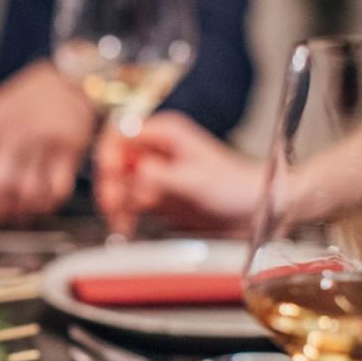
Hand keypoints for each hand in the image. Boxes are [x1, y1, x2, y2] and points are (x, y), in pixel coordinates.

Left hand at [0, 60, 96, 226]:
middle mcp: (12, 128)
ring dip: (22, 211)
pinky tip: (40, 200)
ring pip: (28, 192)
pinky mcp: (69, 148)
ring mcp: (43, 137)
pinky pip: (56, 191)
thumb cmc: (20, 112)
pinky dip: (46, 204)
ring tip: (18, 211)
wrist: (66, 83)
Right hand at [95, 111, 261, 234]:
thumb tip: (135, 174)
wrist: (252, 213)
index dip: (109, 155)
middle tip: (113, 206)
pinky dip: (123, 215)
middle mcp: (155, 150)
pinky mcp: (155, 196)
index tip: (111, 176)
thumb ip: (161, 175)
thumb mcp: (195, 180)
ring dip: (115, 204)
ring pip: (118, 184)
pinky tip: (126, 227)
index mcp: (165, 133)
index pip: (120, 135)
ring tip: (121, 224)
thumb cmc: (233, 188)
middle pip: (114, 161)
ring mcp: (153, 174)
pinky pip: (128, 203)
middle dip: (110, 185)